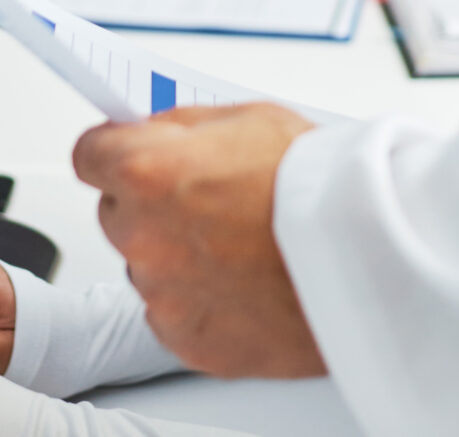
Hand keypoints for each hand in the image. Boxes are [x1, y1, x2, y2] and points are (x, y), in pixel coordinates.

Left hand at [71, 103, 324, 378]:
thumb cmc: (320, 184)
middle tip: (208, 201)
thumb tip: (152, 130)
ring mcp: (162, 293)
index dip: (114, 150)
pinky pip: (175, 313)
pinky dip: (201, 301)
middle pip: (117, 212)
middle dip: (151, 204)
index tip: (128, 153)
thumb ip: (184, 126)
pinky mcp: (187, 340)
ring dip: (177, 255)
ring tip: (240, 245)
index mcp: (147, 172)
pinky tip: (245, 282)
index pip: (89, 154)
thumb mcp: (249, 117)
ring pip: (148, 265)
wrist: (368, 254)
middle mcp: (143, 235)